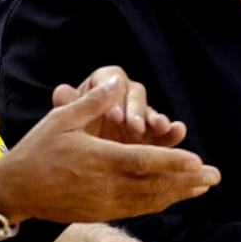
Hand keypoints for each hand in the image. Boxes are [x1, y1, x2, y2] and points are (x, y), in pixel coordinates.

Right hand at [0, 78, 220, 223]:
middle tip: (215, 176)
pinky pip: (137, 209)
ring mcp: (104, 203)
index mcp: (99, 160)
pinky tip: (174, 197)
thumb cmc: (37, 149)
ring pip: (149, 200)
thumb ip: (93, 101)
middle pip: (154, 184)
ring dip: (178, 193)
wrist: (13, 191)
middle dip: (187, 181)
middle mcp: (106, 185)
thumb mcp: (62, 119)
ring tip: (203, 187)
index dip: (172, 161)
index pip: (144, 161)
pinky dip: (159, 202)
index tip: (198, 161)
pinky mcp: (101, 213)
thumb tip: (117, 80)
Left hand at [52, 66, 185, 146]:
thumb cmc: (68, 135)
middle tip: (134, 126)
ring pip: (152, 111)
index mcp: (101, 84)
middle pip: (135, 94)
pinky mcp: (153, 137)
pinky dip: (172, 131)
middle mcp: (124, 97)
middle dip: (136, 110)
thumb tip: (62, 91)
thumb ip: (68, 107)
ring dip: (158, 118)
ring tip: (160, 126)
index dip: (114, 93)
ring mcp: (140, 117)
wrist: (76, 163)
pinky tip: (178, 131)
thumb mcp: (64, 122)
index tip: (113, 115)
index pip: (110, 79)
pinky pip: (165, 132)